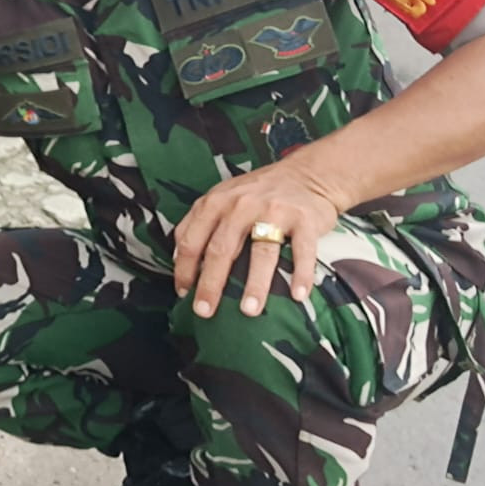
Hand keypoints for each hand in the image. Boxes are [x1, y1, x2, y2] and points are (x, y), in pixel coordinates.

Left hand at [172, 161, 340, 318]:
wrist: (306, 174)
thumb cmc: (257, 193)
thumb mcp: (221, 198)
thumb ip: (198, 223)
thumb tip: (178, 259)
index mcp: (215, 202)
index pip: (192, 240)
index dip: (185, 269)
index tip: (183, 294)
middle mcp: (241, 205)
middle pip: (221, 249)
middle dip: (211, 284)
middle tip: (205, 312)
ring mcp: (274, 211)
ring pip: (261, 252)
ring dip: (255, 285)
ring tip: (248, 311)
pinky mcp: (304, 219)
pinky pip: (302, 250)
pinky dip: (300, 274)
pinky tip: (297, 296)